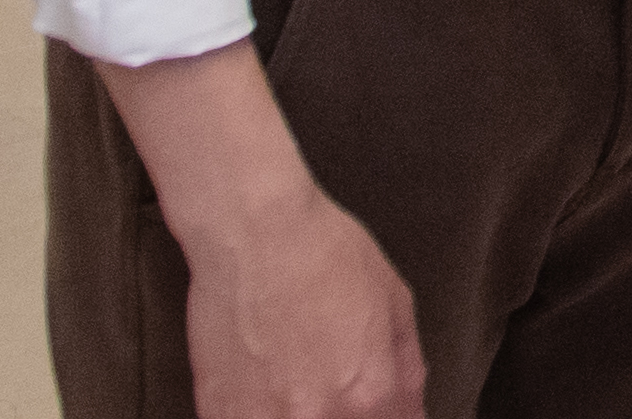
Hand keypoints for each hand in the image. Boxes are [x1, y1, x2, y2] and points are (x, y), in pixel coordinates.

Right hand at [176, 184, 424, 418]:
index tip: (370, 404)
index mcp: (369, 392)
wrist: (256, 232)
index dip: (383, 416)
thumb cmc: (320, 254)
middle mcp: (318, 415)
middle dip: (340, 411)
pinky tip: (263, 384)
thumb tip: (412, 410)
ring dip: (295, 412)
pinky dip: (258, 413)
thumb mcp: (396, 302)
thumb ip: (408, 370)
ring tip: (291, 378)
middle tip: (326, 379)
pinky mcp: (220, 413)